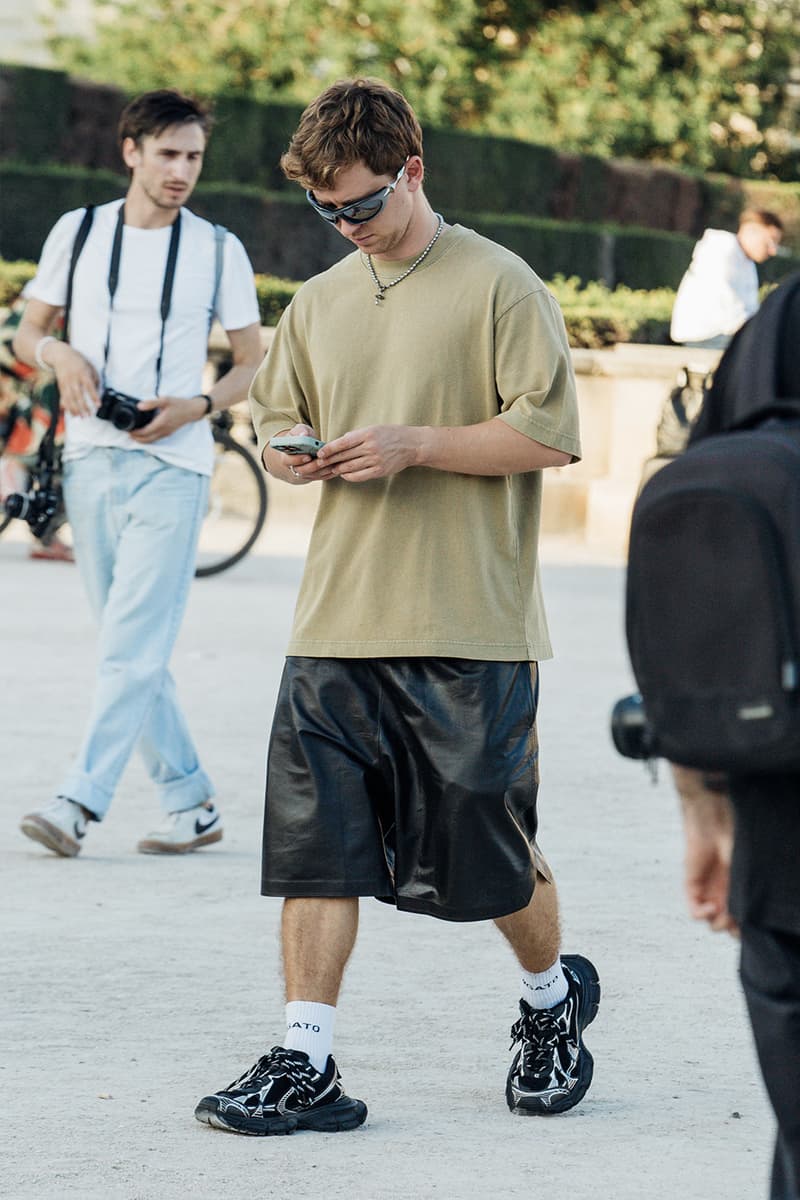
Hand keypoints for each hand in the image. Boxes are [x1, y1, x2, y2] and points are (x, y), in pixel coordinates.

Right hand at [48, 342, 99, 416]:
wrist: (61, 355)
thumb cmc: (79, 362)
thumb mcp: (90, 367)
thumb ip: (95, 379)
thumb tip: (97, 391)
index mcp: (83, 373)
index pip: (89, 386)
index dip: (94, 396)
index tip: (98, 405)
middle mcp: (73, 378)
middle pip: (78, 395)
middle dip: (84, 406)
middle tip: (89, 415)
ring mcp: (66, 382)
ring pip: (70, 398)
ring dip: (75, 409)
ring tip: (81, 417)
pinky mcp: (61, 385)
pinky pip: (64, 398)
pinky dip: (67, 406)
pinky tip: (72, 413)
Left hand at [129, 394, 206, 442]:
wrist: (192, 410)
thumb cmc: (179, 404)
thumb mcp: (165, 400)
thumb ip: (151, 403)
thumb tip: (139, 406)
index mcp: (161, 423)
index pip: (145, 432)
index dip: (136, 433)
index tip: (128, 430)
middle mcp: (164, 430)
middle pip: (147, 439)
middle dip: (137, 438)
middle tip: (128, 434)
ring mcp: (166, 433)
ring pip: (152, 440)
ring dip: (142, 440)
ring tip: (134, 436)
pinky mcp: (168, 433)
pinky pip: (156, 439)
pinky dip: (148, 439)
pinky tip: (145, 435)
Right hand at [266, 423, 336, 484]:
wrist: (300, 450)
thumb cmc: (299, 438)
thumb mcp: (298, 431)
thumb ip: (300, 431)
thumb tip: (303, 435)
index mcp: (286, 457)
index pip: (289, 461)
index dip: (298, 459)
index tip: (307, 456)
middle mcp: (293, 468)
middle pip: (302, 471)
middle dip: (313, 466)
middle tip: (322, 460)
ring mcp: (304, 475)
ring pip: (314, 475)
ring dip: (324, 470)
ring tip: (332, 462)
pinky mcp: (314, 477)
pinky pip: (322, 477)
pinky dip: (330, 472)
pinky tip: (337, 465)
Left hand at [316, 425, 420, 481]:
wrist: (412, 445)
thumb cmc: (391, 435)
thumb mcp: (374, 429)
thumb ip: (357, 436)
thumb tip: (339, 442)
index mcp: (368, 434)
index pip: (343, 443)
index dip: (329, 449)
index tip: (320, 453)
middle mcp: (371, 447)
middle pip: (344, 456)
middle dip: (329, 460)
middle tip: (319, 463)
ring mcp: (375, 460)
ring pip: (349, 467)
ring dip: (338, 469)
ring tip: (331, 468)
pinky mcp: (379, 471)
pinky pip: (359, 476)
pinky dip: (349, 476)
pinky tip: (344, 474)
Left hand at [671, 765, 738, 935]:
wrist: (713, 817)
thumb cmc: (736, 839)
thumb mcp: (746, 870)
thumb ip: (747, 892)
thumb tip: (748, 921)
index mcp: (740, 887)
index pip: (742, 919)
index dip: (746, 929)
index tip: (751, 927)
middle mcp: (725, 891)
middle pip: (726, 925)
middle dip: (732, 928)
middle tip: (736, 920)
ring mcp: (708, 889)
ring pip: (710, 921)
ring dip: (717, 923)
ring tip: (722, 910)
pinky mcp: (691, 883)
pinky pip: (693, 910)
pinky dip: (701, 914)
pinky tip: (709, 907)